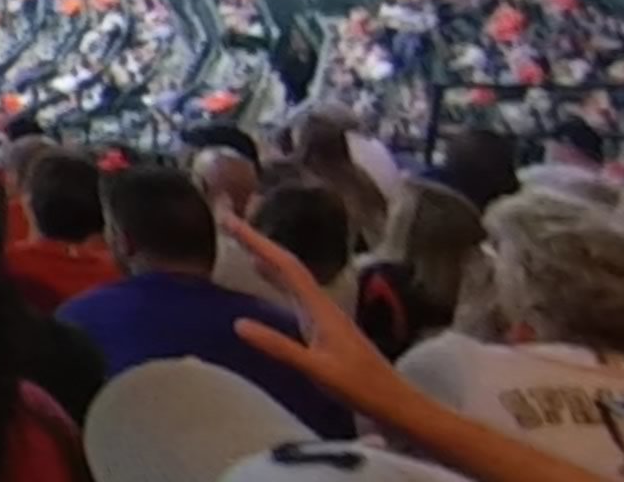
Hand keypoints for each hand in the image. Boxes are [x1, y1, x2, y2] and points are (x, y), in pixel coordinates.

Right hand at [219, 211, 398, 413]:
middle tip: (228, 224)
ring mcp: (323, 315)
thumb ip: (279, 347)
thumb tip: (237, 323)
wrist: (395, 402)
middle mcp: (322, 305)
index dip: (256, 241)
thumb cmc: (359, 386)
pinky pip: (294, 293)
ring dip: (266, 257)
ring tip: (241, 244)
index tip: (230, 221)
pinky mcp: (323, 327)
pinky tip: (266, 281)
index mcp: (320, 308)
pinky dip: (276, 280)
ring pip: (291, 277)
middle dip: (258, 242)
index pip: (285, 266)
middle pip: (287, 264)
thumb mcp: (316, 370)